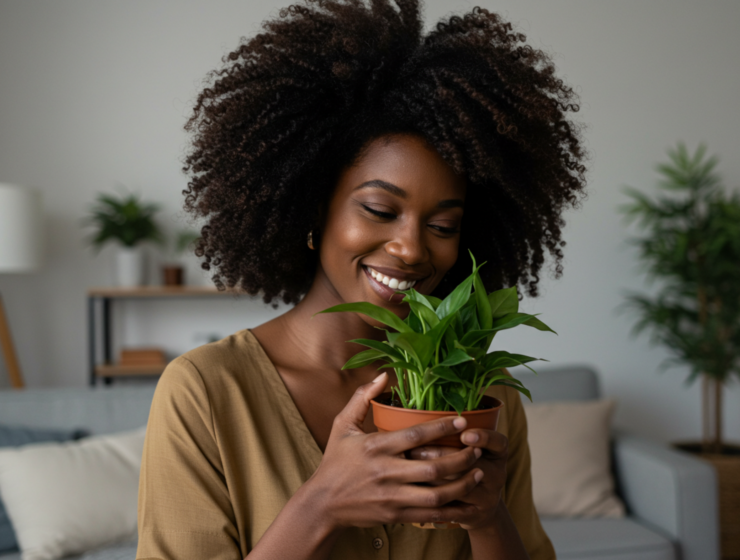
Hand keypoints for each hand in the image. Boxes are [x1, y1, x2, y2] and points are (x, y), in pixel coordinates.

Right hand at [307, 373, 483, 529]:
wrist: (323, 503)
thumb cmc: (335, 461)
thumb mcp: (342, 425)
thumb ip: (362, 398)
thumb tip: (383, 375)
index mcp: (375, 447)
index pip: (415, 435)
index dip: (442, 426)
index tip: (462, 419)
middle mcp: (385, 472)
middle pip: (433, 466)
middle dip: (461, 458)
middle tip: (477, 449)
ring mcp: (392, 496)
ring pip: (436, 494)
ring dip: (462, 485)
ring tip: (479, 473)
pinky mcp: (395, 515)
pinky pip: (431, 515)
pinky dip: (453, 511)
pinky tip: (469, 504)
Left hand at [406, 427, 508, 530]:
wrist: (478, 506)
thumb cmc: (465, 466)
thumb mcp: (470, 447)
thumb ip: (455, 433)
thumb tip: (423, 414)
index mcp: (499, 452)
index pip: (498, 441)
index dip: (482, 437)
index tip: (464, 434)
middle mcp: (498, 473)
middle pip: (472, 463)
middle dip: (441, 454)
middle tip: (415, 449)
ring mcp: (489, 496)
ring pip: (460, 486)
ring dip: (432, 477)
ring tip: (409, 469)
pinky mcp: (477, 514)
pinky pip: (454, 508)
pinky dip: (434, 499)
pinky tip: (416, 492)